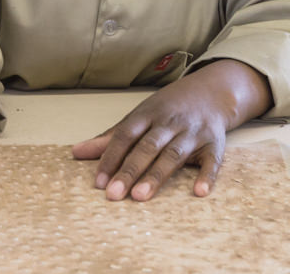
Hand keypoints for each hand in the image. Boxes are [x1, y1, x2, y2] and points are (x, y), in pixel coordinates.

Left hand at [71, 60, 270, 201]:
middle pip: (147, 146)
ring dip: (157, 175)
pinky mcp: (214, 144)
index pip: (125, 135)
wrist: (211, 92)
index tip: (98, 182)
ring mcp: (193, 132)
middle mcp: (170, 122)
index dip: (110, 157)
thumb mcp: (139, 116)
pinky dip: (206, 176)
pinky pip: (211, 161)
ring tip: (140, 196)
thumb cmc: (168, 109)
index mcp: (148, 114)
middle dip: (129, 170)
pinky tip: (198, 193)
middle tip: (113, 194)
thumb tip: (75, 152)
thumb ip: (110, 137)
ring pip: (173, 154)